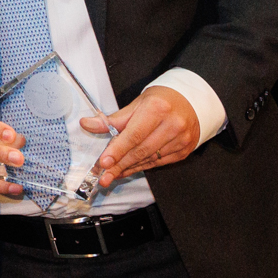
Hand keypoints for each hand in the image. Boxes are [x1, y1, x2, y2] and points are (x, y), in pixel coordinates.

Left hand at [84, 86, 198, 186]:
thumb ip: (113, 119)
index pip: (134, 134)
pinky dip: (141, 167)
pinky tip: (128, 170)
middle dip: (120, 165)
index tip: (104, 162)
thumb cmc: (160, 101)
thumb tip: (87, 124)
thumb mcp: (137, 104)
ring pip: (149, 159)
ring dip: (129, 169)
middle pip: (141, 150)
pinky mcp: (184, 150)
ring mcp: (180, 139)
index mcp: (157, 108)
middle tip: (104, 176)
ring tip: (112, 175)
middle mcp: (172, 125)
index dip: (118, 150)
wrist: (190, 101)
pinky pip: (158, 163)